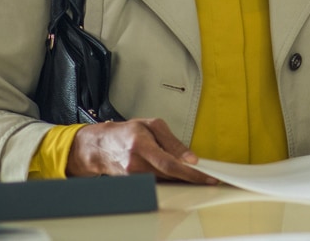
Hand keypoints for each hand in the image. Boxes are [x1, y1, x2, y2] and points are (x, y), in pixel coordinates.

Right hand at [66, 118, 215, 183]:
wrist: (100, 146)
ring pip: (164, 181)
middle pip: (169, 175)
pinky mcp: (133, 184)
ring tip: (197, 174)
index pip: (169, 163)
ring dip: (182, 179)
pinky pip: (157, 183)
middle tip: (209, 176)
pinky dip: (170, 180)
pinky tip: (179, 175)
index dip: (189, 172)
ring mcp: (132, 177)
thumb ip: (172, 141)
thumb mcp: (152, 125)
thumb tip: (190, 158)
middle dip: (191, 177)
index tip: (207, 175)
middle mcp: (135, 164)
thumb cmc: (127, 132)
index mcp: (141, 145)